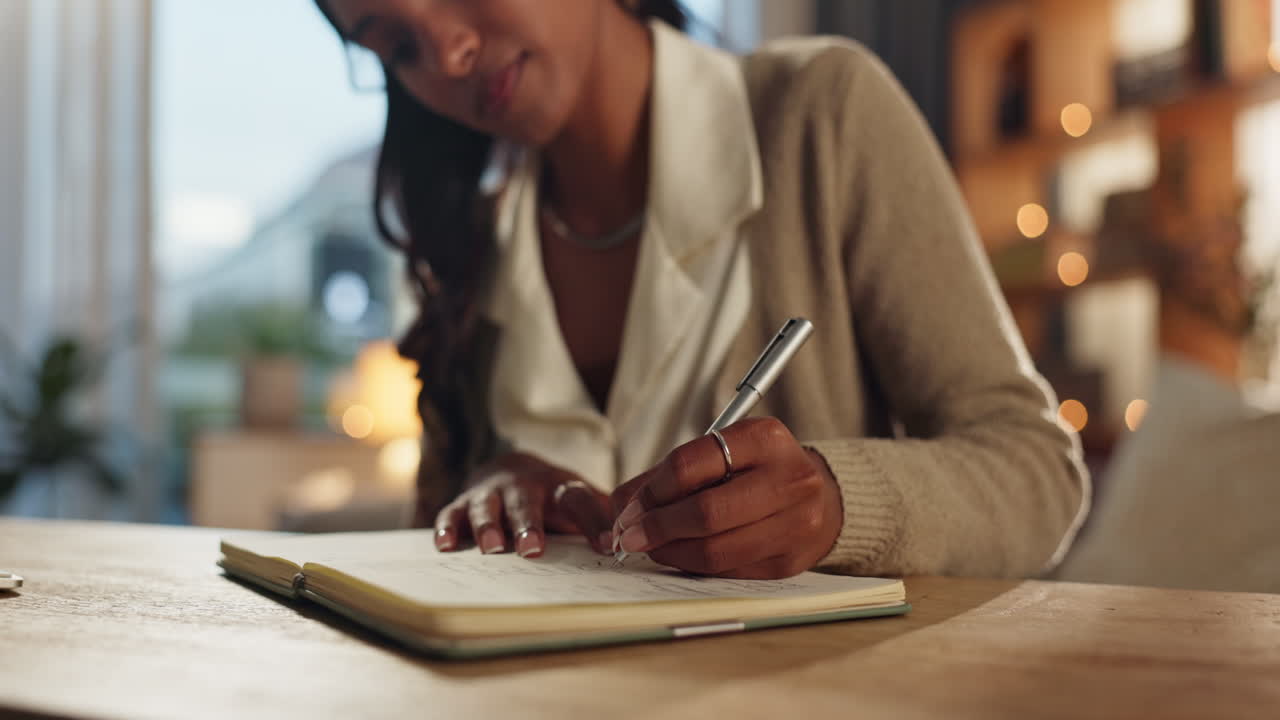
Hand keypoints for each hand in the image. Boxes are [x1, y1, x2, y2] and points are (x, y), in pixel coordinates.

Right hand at [434, 452, 613, 557]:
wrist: (511, 468)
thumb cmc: (555, 496)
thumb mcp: (582, 501)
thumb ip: (605, 518)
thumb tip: (642, 541)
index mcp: (559, 488)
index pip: (580, 501)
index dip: (594, 522)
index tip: (608, 546)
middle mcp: (523, 488)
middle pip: (526, 504)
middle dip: (529, 525)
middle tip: (534, 549)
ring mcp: (490, 495)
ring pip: (488, 508)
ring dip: (489, 527)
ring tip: (493, 549)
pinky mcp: (462, 504)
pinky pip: (451, 515)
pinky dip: (447, 529)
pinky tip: (446, 545)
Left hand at [610, 418, 842, 578]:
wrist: (819, 497)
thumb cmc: (754, 472)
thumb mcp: (719, 454)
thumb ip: (667, 476)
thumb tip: (618, 511)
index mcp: (765, 438)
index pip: (691, 465)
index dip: (652, 491)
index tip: (629, 508)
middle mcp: (789, 478)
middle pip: (706, 513)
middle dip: (657, 528)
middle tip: (628, 536)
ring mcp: (796, 523)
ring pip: (715, 550)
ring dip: (670, 553)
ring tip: (650, 548)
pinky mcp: (790, 560)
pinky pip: (728, 570)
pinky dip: (694, 566)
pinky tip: (680, 556)